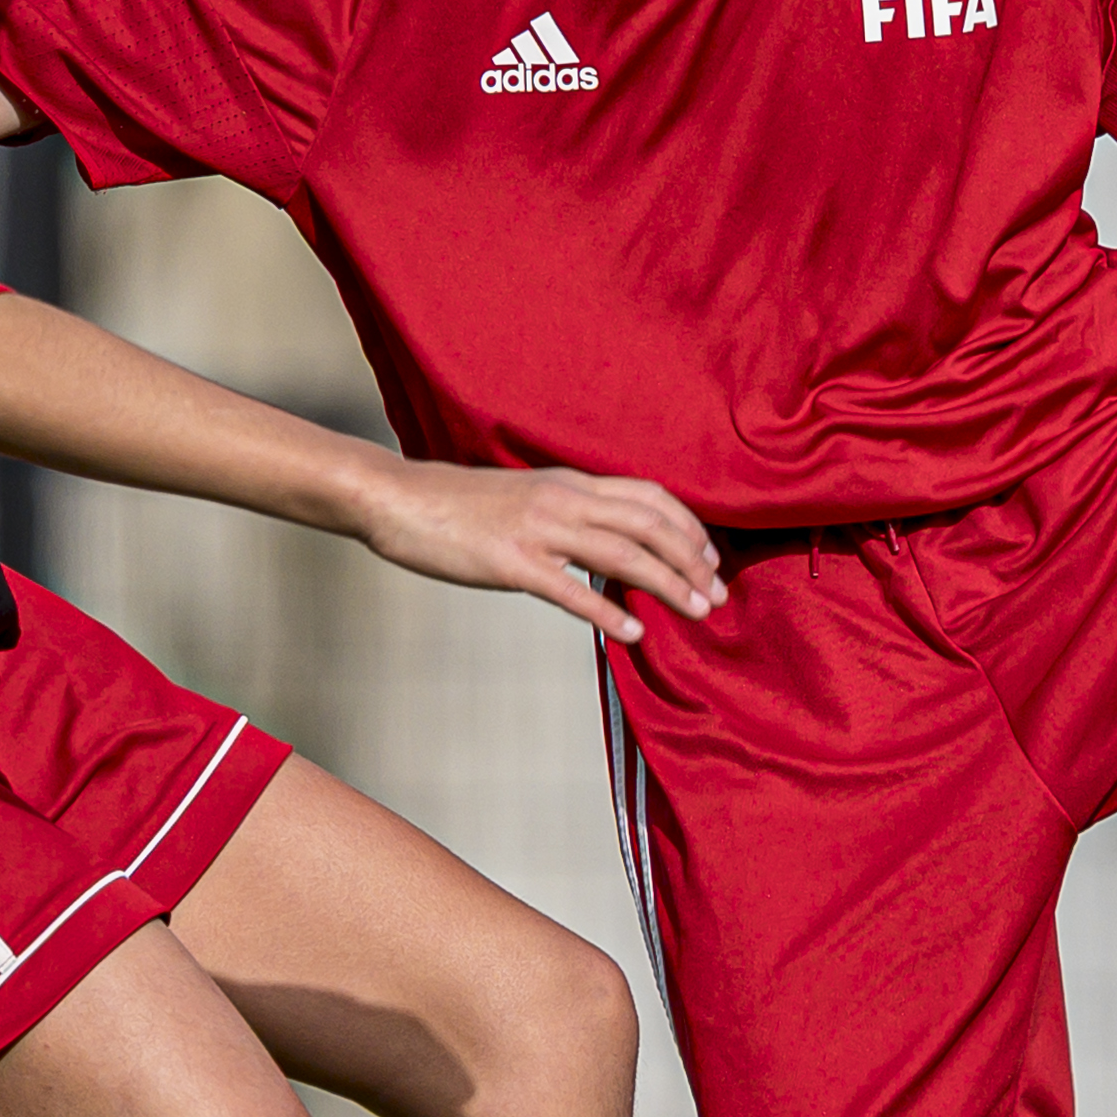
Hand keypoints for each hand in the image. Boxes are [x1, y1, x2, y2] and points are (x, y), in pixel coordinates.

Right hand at [352, 458, 727, 642]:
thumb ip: (566, 515)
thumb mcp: (524, 498)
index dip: (688, 526)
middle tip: (718, 594)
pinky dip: (607, 610)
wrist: (397, 498)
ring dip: (667, 584)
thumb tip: (604, 544)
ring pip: (622, 553)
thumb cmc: (458, 505)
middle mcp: (562, 499)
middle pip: (648, 523)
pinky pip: (569, 588)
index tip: (711, 559)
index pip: (648, 495)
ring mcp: (537, 529)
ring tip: (697, 612)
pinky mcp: (509, 562)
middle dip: (691, 559)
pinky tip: (632, 633)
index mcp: (568, 482)